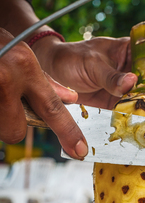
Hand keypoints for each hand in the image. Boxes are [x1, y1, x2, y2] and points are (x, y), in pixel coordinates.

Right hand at [0, 28, 87, 159]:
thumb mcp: (21, 52)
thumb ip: (45, 80)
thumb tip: (70, 99)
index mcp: (22, 66)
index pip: (51, 108)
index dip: (68, 132)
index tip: (79, 150)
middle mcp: (4, 79)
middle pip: (14, 131)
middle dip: (11, 126)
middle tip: (7, 106)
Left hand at [33, 36, 144, 108]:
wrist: (52, 74)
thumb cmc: (72, 59)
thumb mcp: (91, 64)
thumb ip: (111, 75)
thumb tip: (132, 82)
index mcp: (130, 50)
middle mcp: (133, 69)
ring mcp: (128, 88)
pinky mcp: (119, 104)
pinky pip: (134, 111)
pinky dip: (140, 117)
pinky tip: (144, 123)